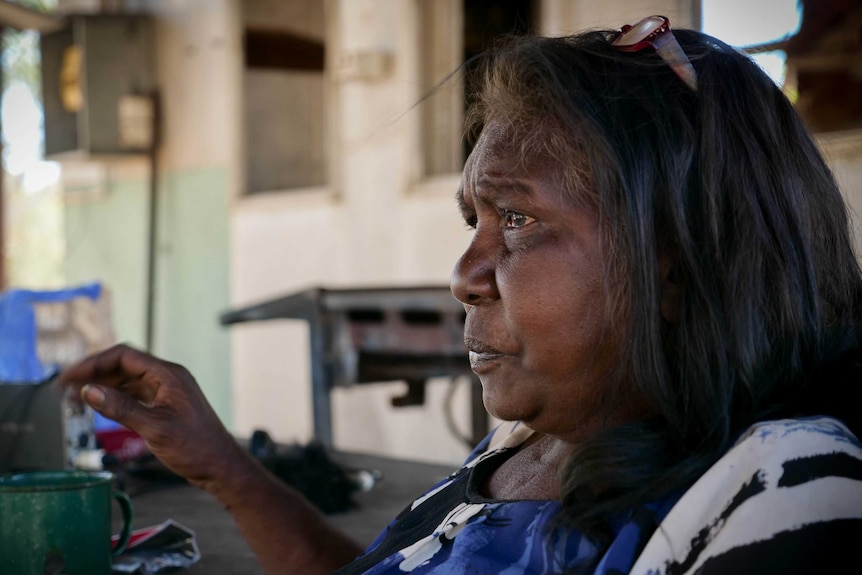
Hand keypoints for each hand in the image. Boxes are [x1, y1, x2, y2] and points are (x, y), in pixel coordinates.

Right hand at [59, 344, 247, 490]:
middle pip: (125, 366)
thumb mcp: (154, 428)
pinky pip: (137, 395)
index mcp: (169, 375)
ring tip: (79, 399)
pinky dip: (118, 399)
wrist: (221, 467)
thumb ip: (121, 408)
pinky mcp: (167, 407)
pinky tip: (103, 408)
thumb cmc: (196, 447)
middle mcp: (169, 378)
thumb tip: (89, 391)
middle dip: (95, 374)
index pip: (125, 356)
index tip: (70, 376)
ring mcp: (169, 392)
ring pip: (130, 381)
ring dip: (105, 386)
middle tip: (68, 388)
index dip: (94, 363)